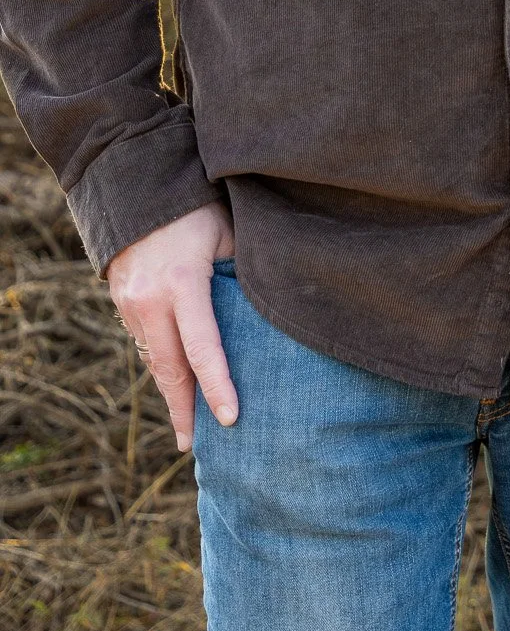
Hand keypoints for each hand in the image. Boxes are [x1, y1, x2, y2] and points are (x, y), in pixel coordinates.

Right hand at [107, 203, 237, 452]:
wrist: (136, 185)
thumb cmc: (197, 207)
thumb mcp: (229, 234)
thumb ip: (244, 274)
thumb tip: (269, 311)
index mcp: (182, 284)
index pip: (203, 347)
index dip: (218, 386)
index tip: (231, 419)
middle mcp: (149, 300)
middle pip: (168, 369)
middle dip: (183, 409)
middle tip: (194, 445)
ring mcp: (130, 302)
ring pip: (153, 357)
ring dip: (172, 387)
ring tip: (190, 420)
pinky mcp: (120, 300)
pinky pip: (143, 341)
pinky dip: (161, 362)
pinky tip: (176, 378)